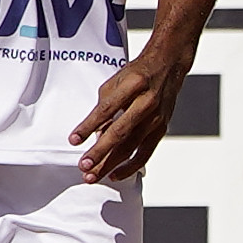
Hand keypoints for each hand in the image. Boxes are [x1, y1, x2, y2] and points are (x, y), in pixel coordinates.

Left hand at [71, 49, 191, 184]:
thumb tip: (94, 133)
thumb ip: (104, 107)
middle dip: (100, 152)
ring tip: (93, 175)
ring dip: (110, 164)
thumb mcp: (115, 82)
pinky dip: (130, 166)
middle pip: (120, 132)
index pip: (106, 110)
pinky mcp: (161, 129)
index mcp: (133, 85)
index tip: (74, 139)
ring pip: (131, 147)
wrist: (168, 66)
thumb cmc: (139, 73)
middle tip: (83, 166)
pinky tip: (114, 174)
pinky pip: (145, 153)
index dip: (88, 126)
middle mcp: (147, 103)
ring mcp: (156, 118)